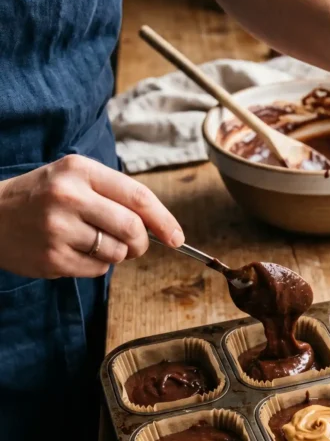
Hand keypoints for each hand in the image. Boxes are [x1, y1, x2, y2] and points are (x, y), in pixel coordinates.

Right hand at [0, 155, 183, 278]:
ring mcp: (59, 229)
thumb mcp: (73, 177)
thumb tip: (160, 228)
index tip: (177, 236)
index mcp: (79, 170)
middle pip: (132, 229)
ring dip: (116, 254)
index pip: (137, 196)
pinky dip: (96, 265)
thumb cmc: (41, 196)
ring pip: (117, 253)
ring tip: (91, 242)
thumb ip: (114, 195)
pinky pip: (97, 270)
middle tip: (135, 245)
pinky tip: (75, 252)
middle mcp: (69, 197)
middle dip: (142, 243)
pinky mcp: (53, 258)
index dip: (164, 220)